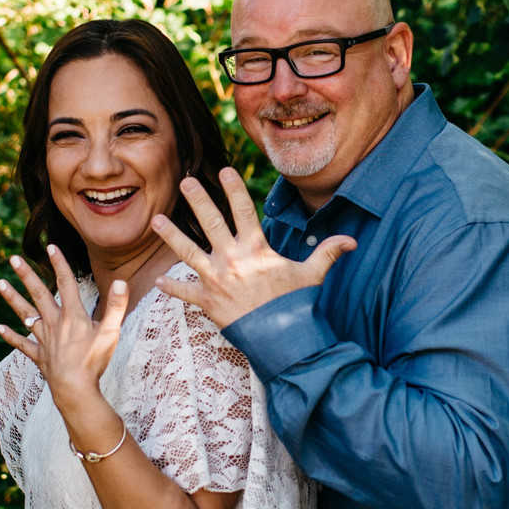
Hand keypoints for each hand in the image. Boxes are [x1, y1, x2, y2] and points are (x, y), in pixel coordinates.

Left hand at [0, 246, 129, 417]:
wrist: (75, 389)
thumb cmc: (94, 361)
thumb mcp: (111, 332)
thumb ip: (116, 305)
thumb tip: (121, 281)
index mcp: (72, 315)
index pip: (66, 283)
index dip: (59, 264)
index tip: (51, 247)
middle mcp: (54, 323)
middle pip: (39, 294)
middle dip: (27, 275)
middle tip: (13, 259)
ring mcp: (44, 339)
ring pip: (25, 314)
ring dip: (13, 298)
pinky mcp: (39, 356)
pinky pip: (21, 344)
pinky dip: (10, 336)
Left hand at [152, 167, 353, 328]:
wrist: (281, 339)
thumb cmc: (297, 306)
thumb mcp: (312, 276)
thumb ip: (328, 254)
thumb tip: (352, 240)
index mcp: (256, 250)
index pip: (244, 210)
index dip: (233, 189)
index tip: (223, 170)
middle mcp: (233, 260)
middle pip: (211, 223)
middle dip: (198, 200)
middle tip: (186, 182)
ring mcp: (217, 280)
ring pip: (188, 252)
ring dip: (171, 235)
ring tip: (156, 220)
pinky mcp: (209, 302)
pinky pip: (186, 294)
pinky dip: (172, 288)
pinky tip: (158, 280)